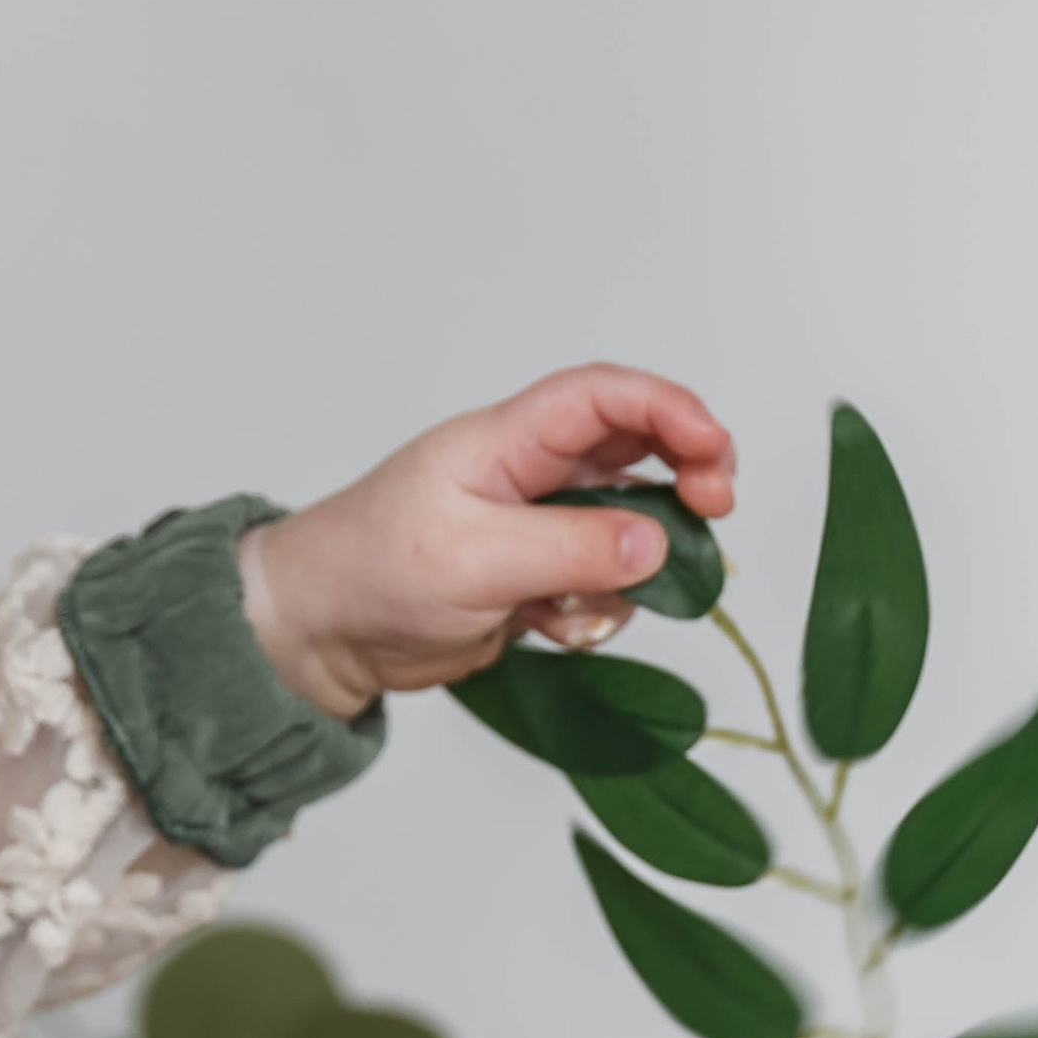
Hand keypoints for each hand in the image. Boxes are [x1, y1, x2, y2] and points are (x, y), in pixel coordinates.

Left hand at [238, 362, 735, 720]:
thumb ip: (570, 551)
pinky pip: (599, 587)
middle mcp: (528, 474)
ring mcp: (535, 529)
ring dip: (635, 567)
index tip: (714, 452)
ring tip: (597, 603)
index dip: (669, 411)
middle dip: (685, 474)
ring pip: (626, 528)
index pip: (604, 399)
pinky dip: (596, 612)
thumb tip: (656, 543)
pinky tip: (555, 630)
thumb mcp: (473, 560)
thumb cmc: (370, 574)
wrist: (322, 637)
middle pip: (635, 451)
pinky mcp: (534, 580)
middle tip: (714, 511)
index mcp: (506, 441)